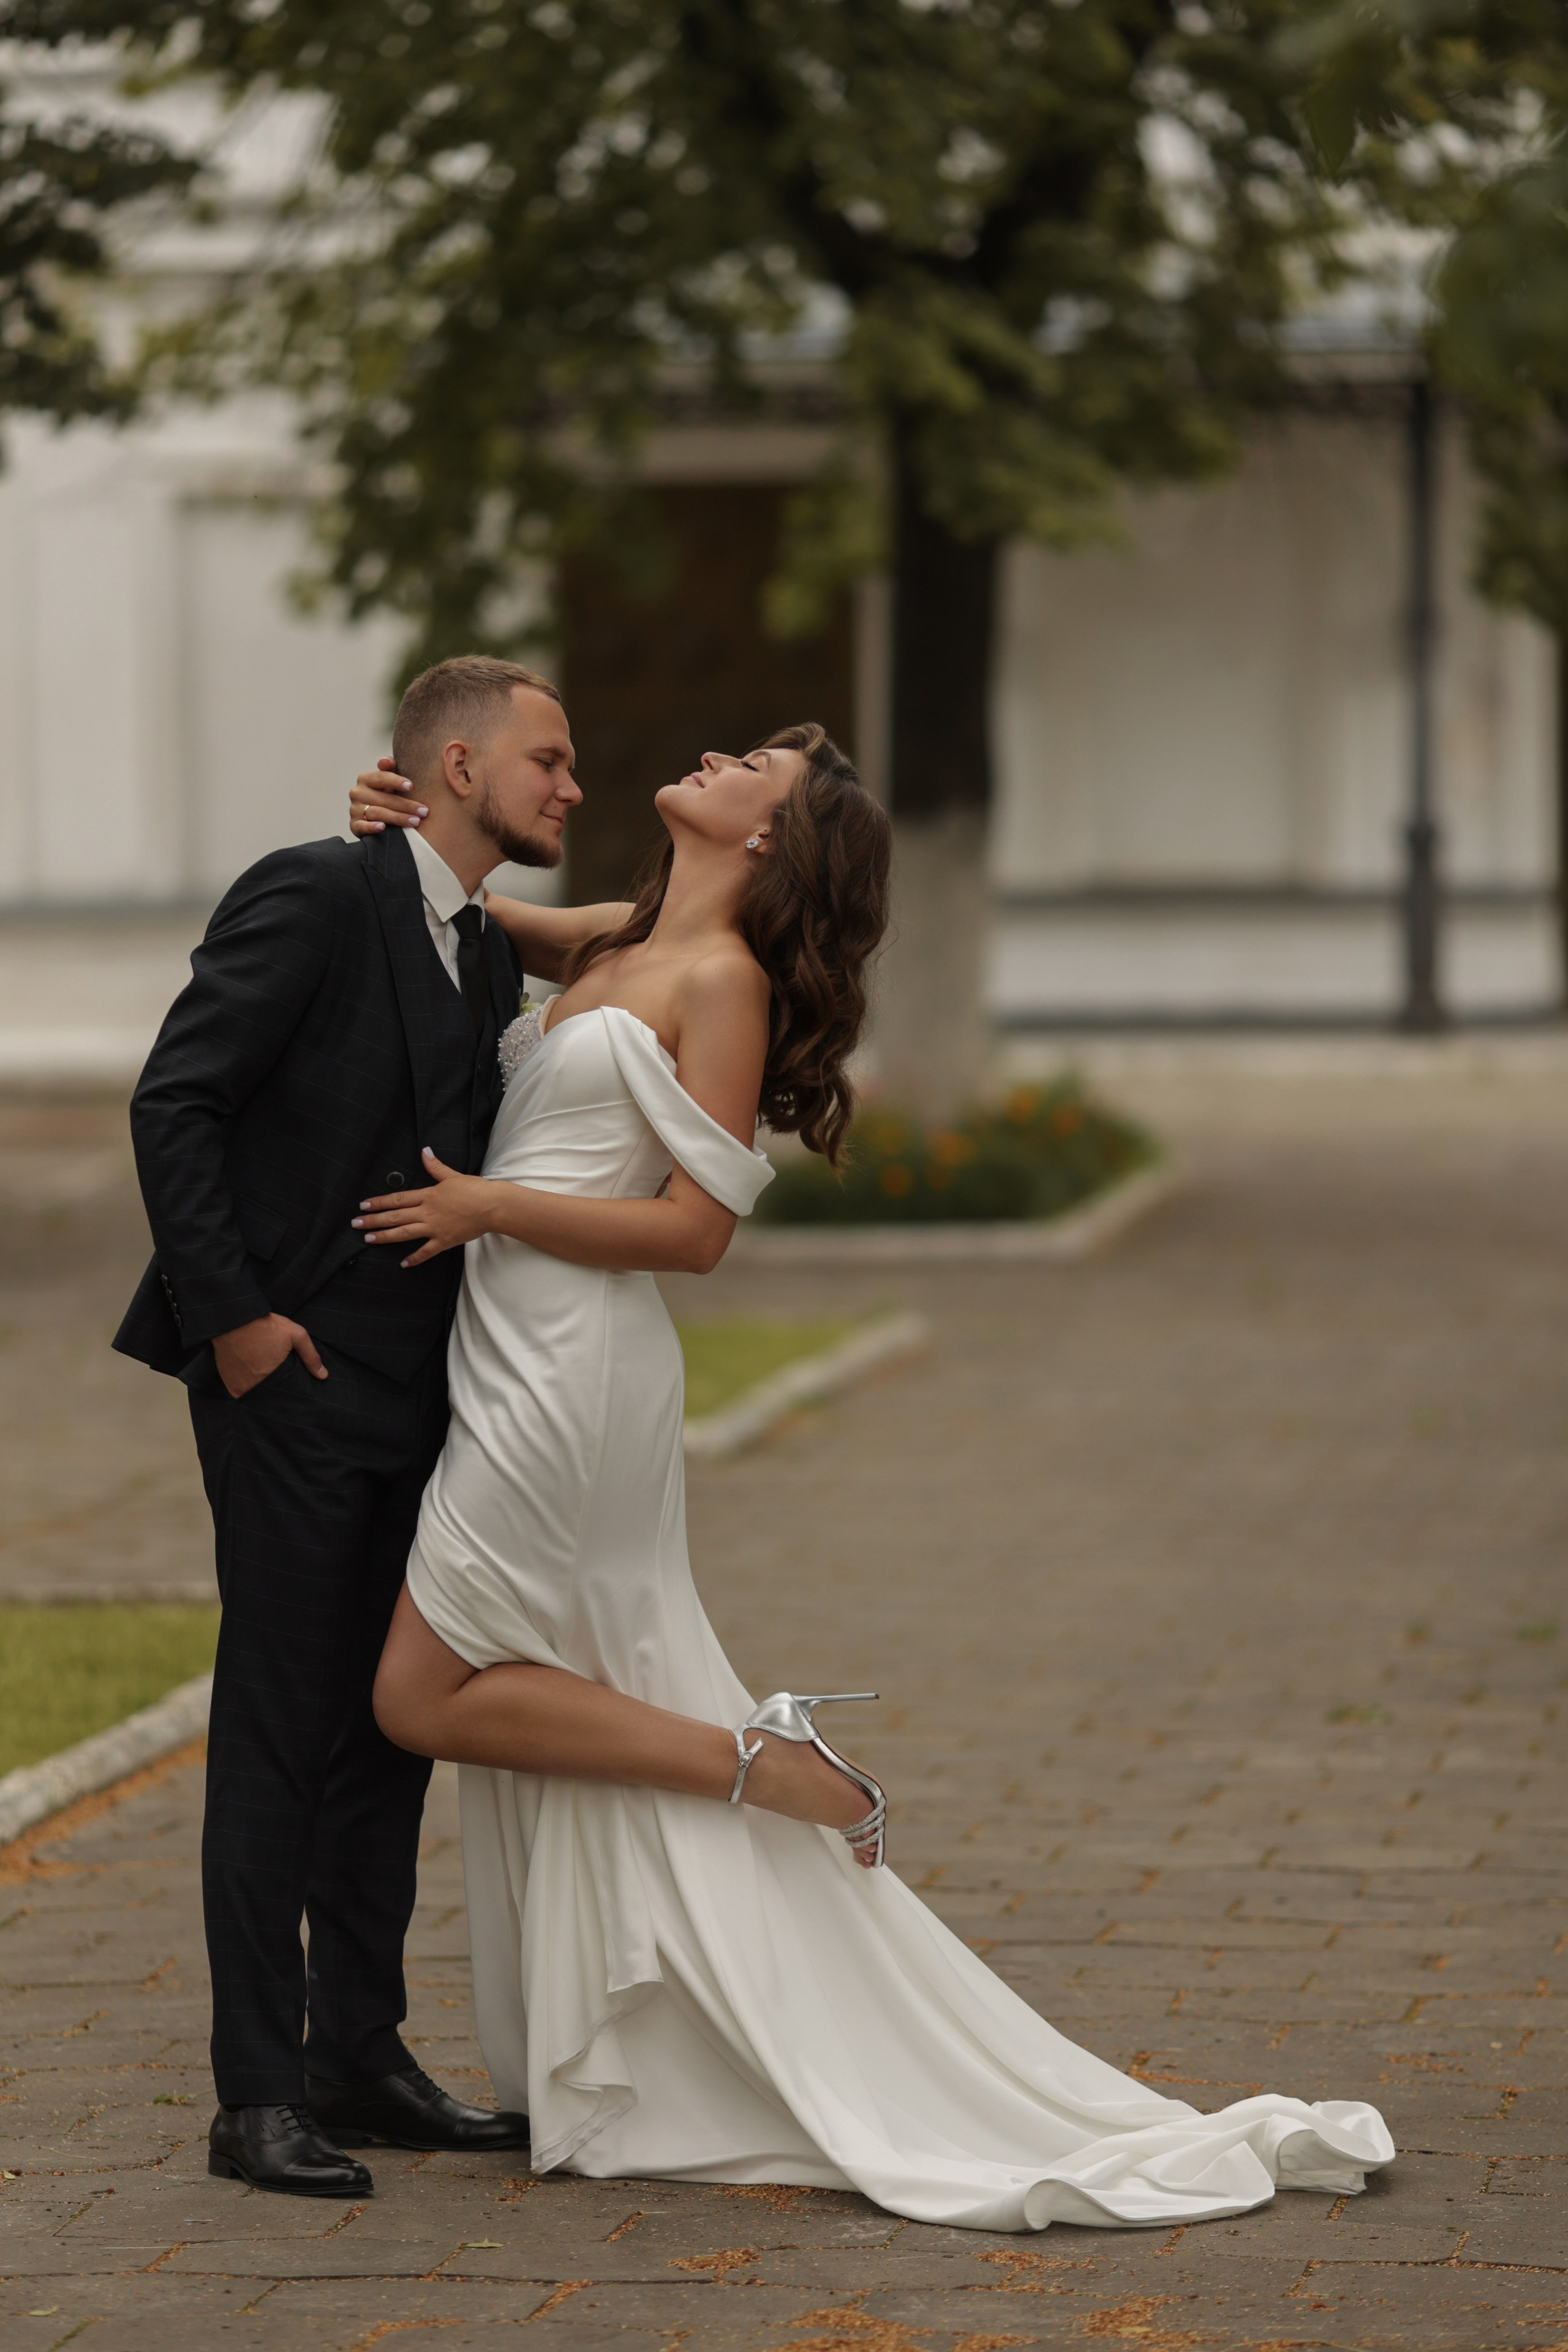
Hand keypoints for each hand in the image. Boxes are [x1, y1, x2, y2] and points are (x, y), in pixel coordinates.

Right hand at [213, 1312, 326, 1397]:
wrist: (233, 1320)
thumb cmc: (265, 1326)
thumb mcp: (295, 1334)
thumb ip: (310, 1356)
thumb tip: (323, 1375)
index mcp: (274, 1377)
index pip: (286, 1393)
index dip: (289, 1388)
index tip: (290, 1380)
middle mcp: (256, 1386)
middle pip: (271, 1395)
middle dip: (276, 1389)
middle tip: (275, 1374)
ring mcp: (241, 1387)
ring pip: (256, 1395)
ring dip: (261, 1388)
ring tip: (262, 1373)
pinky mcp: (229, 1385)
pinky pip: (242, 1392)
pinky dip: (247, 1386)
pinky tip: (250, 1374)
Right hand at [350, 756, 426, 834]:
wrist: (374, 816)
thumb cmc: (386, 794)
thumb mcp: (389, 780)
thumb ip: (389, 768)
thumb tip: (385, 761)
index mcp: (365, 779)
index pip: (380, 778)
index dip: (395, 781)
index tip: (411, 786)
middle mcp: (357, 793)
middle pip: (383, 799)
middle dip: (406, 805)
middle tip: (423, 811)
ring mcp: (355, 809)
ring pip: (377, 813)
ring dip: (397, 818)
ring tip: (415, 821)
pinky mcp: (355, 825)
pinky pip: (362, 826)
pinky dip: (371, 827)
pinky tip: (383, 827)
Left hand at [352, 1148, 502, 1264]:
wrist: (492, 1206)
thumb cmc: (475, 1189)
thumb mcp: (452, 1175)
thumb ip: (435, 1166)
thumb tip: (424, 1151)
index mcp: (428, 1195)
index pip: (397, 1199)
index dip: (379, 1202)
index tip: (363, 1205)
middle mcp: (427, 1212)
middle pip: (395, 1216)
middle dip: (373, 1220)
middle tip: (355, 1224)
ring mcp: (434, 1228)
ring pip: (404, 1233)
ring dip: (385, 1236)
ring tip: (368, 1239)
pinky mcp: (445, 1241)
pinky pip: (426, 1252)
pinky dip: (414, 1258)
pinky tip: (403, 1264)